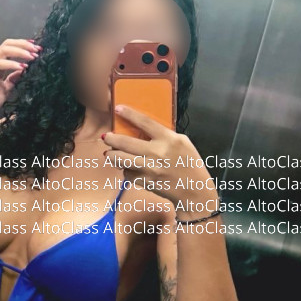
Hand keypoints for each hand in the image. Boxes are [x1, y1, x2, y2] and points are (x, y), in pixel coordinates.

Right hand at [0, 37, 40, 121]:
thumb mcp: (6, 89)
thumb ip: (13, 79)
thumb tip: (23, 71)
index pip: (11, 48)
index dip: (24, 45)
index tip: (37, 48)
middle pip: (8, 44)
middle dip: (24, 44)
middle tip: (37, 49)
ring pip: (4, 50)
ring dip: (20, 51)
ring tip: (31, 56)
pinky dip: (12, 64)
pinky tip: (21, 67)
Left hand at [102, 104, 217, 212]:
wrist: (194, 192)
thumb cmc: (190, 165)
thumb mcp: (183, 143)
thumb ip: (165, 136)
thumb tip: (143, 131)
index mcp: (169, 139)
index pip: (145, 122)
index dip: (129, 114)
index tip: (118, 109)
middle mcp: (157, 152)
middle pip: (126, 142)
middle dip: (111, 139)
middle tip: (106, 137)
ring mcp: (149, 168)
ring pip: (121, 159)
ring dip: (112, 155)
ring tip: (110, 154)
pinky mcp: (145, 182)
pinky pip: (127, 173)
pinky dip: (126, 170)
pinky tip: (128, 168)